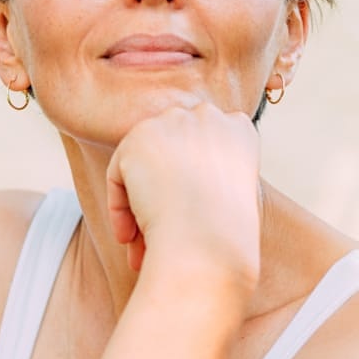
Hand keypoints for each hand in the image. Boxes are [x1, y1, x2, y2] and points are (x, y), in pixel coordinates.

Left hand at [106, 102, 260, 291]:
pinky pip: (119, 174)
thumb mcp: (233, 199)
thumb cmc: (226, 234)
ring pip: (144, 162)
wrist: (208, 238)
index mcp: (239, 129)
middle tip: (158, 228)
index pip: (206, 140)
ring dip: (139, 200)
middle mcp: (207, 116)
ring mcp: (172, 123)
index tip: (188, 211)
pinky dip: (120, 207)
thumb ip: (210, 179)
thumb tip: (181, 189)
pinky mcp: (138, 139)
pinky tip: (130, 237)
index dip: (191, 175)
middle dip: (161, 187)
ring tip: (139, 241)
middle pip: (172, 149)